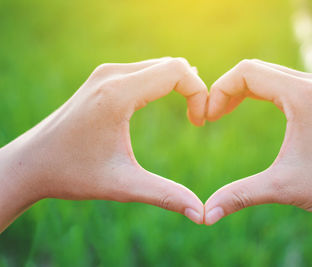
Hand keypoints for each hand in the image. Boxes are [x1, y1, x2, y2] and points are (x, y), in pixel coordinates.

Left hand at [0, 57, 207, 231]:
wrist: (31, 163)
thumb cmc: (72, 173)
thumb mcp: (122, 185)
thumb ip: (165, 196)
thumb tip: (201, 214)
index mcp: (117, 94)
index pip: (176, 71)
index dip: (199, 92)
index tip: (200, 122)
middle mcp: (111, 75)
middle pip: (171, 64)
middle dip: (193, 89)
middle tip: (198, 119)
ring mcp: (105, 74)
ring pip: (159, 66)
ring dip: (179, 85)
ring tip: (190, 114)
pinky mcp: (102, 80)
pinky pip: (144, 71)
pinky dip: (163, 83)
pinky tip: (165, 104)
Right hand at [204, 59, 311, 262]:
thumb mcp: (284, 188)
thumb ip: (241, 195)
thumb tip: (206, 214)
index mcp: (303, 95)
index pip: (247, 72)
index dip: (219, 91)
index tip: (206, 118)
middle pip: (256, 69)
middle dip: (227, 89)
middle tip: (211, 116)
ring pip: (270, 74)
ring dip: (243, 90)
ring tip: (223, 112)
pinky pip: (284, 83)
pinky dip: (261, 92)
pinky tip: (251, 108)